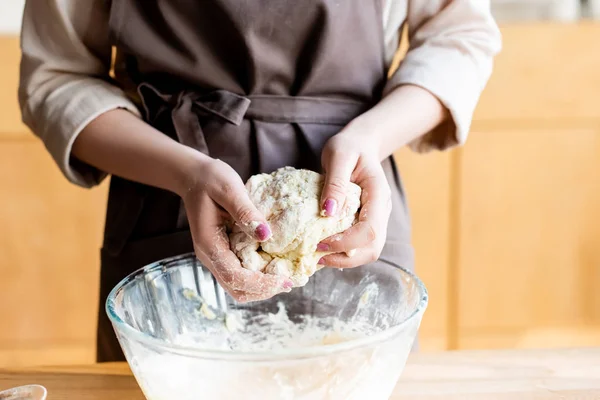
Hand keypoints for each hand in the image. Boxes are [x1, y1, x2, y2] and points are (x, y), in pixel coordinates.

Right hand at [182, 157, 293, 301]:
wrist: (193, 176)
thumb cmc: (210, 179)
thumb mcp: (230, 189)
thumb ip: (246, 212)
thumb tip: (266, 235)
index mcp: (209, 244)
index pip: (235, 277)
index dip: (261, 283)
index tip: (286, 280)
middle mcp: (210, 256)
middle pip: (237, 288)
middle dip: (264, 290)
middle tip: (291, 281)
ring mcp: (215, 256)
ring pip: (238, 285)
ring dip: (262, 286)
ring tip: (286, 277)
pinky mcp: (222, 252)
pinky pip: (239, 273)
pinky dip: (258, 276)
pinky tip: (274, 266)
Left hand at [317, 123, 391, 267]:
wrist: (360, 144)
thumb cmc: (349, 146)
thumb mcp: (338, 156)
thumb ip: (335, 183)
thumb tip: (329, 213)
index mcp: (378, 195)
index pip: (369, 230)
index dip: (346, 242)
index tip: (320, 243)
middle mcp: (381, 211)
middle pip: (372, 248)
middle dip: (346, 258)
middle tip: (317, 256)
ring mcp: (375, 218)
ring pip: (367, 251)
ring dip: (344, 259)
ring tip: (318, 256)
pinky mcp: (365, 222)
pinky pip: (358, 245)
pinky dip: (342, 252)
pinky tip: (323, 248)